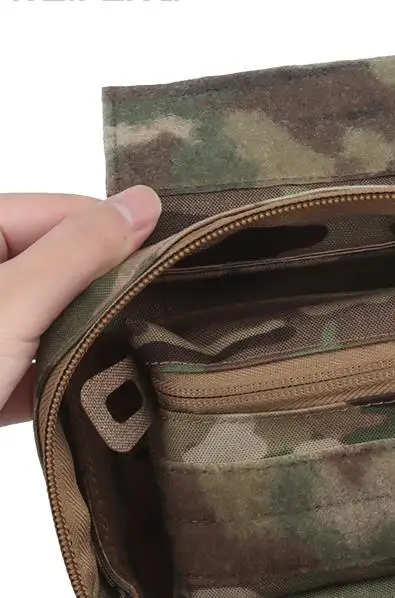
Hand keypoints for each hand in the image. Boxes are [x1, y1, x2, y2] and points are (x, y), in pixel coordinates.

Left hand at [0, 186, 160, 425]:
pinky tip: (99, 396)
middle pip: (66, 268)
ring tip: (138, 358)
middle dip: (110, 296)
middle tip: (165, 318)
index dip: (118, 236)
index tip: (175, 267)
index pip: (64, 213)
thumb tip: (144, 201)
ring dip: (93, 343)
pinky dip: (68, 384)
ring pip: (60, 322)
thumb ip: (80, 251)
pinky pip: (43, 369)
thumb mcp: (14, 302)